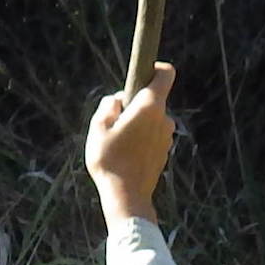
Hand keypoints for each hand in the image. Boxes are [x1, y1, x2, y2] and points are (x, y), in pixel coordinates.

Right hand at [86, 62, 174, 219]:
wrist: (127, 197)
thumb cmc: (110, 161)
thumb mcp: (98, 128)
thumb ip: (108, 106)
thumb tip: (117, 100)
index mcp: (150, 106)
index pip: (166, 73)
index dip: (154, 68)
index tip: (140, 74)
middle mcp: (164, 119)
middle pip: (152, 99)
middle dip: (134, 104)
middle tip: (115, 122)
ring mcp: (166, 137)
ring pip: (151, 119)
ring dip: (137, 124)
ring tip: (118, 142)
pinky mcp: (164, 152)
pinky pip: (152, 136)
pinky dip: (141, 139)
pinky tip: (125, 155)